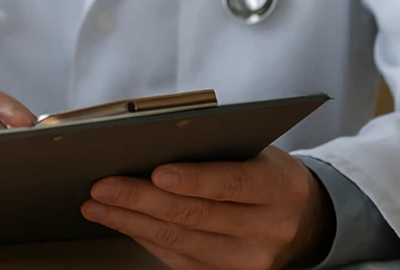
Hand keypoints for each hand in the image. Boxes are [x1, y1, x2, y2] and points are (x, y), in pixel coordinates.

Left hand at [81, 146, 332, 269]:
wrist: (302, 219)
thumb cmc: (264, 171)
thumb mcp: (255, 149)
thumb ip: (213, 146)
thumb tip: (148, 142)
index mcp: (279, 186)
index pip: (233, 182)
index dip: (194, 179)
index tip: (156, 172)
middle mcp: (269, 228)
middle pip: (197, 216)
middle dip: (142, 200)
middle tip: (102, 187)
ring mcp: (250, 260)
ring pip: (182, 242)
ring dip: (132, 222)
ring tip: (97, 206)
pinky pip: (180, 260)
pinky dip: (146, 239)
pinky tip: (122, 223)